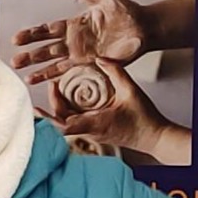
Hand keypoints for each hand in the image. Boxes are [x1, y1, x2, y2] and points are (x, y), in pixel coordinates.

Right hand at [13, 0, 150, 74]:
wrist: (144, 28)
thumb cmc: (128, 13)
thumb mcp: (107, 0)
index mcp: (76, 25)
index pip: (49, 29)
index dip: (33, 34)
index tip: (18, 38)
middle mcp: (76, 41)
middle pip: (47, 49)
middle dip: (31, 55)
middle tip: (15, 60)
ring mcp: (83, 55)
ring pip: (56, 63)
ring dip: (40, 70)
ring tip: (25, 77)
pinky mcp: (92, 65)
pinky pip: (72, 73)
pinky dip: (59, 78)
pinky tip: (47, 83)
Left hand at [55, 61, 190, 165]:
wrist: (154, 137)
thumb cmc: (145, 119)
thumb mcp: (131, 90)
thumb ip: (116, 72)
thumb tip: (100, 59)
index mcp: (96, 123)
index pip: (64, 126)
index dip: (49, 116)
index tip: (43, 101)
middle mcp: (91, 131)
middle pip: (61, 122)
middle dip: (53, 104)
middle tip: (53, 84)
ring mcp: (92, 133)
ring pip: (67, 122)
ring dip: (60, 107)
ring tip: (59, 88)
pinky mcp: (96, 131)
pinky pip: (76, 122)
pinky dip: (70, 110)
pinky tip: (71, 98)